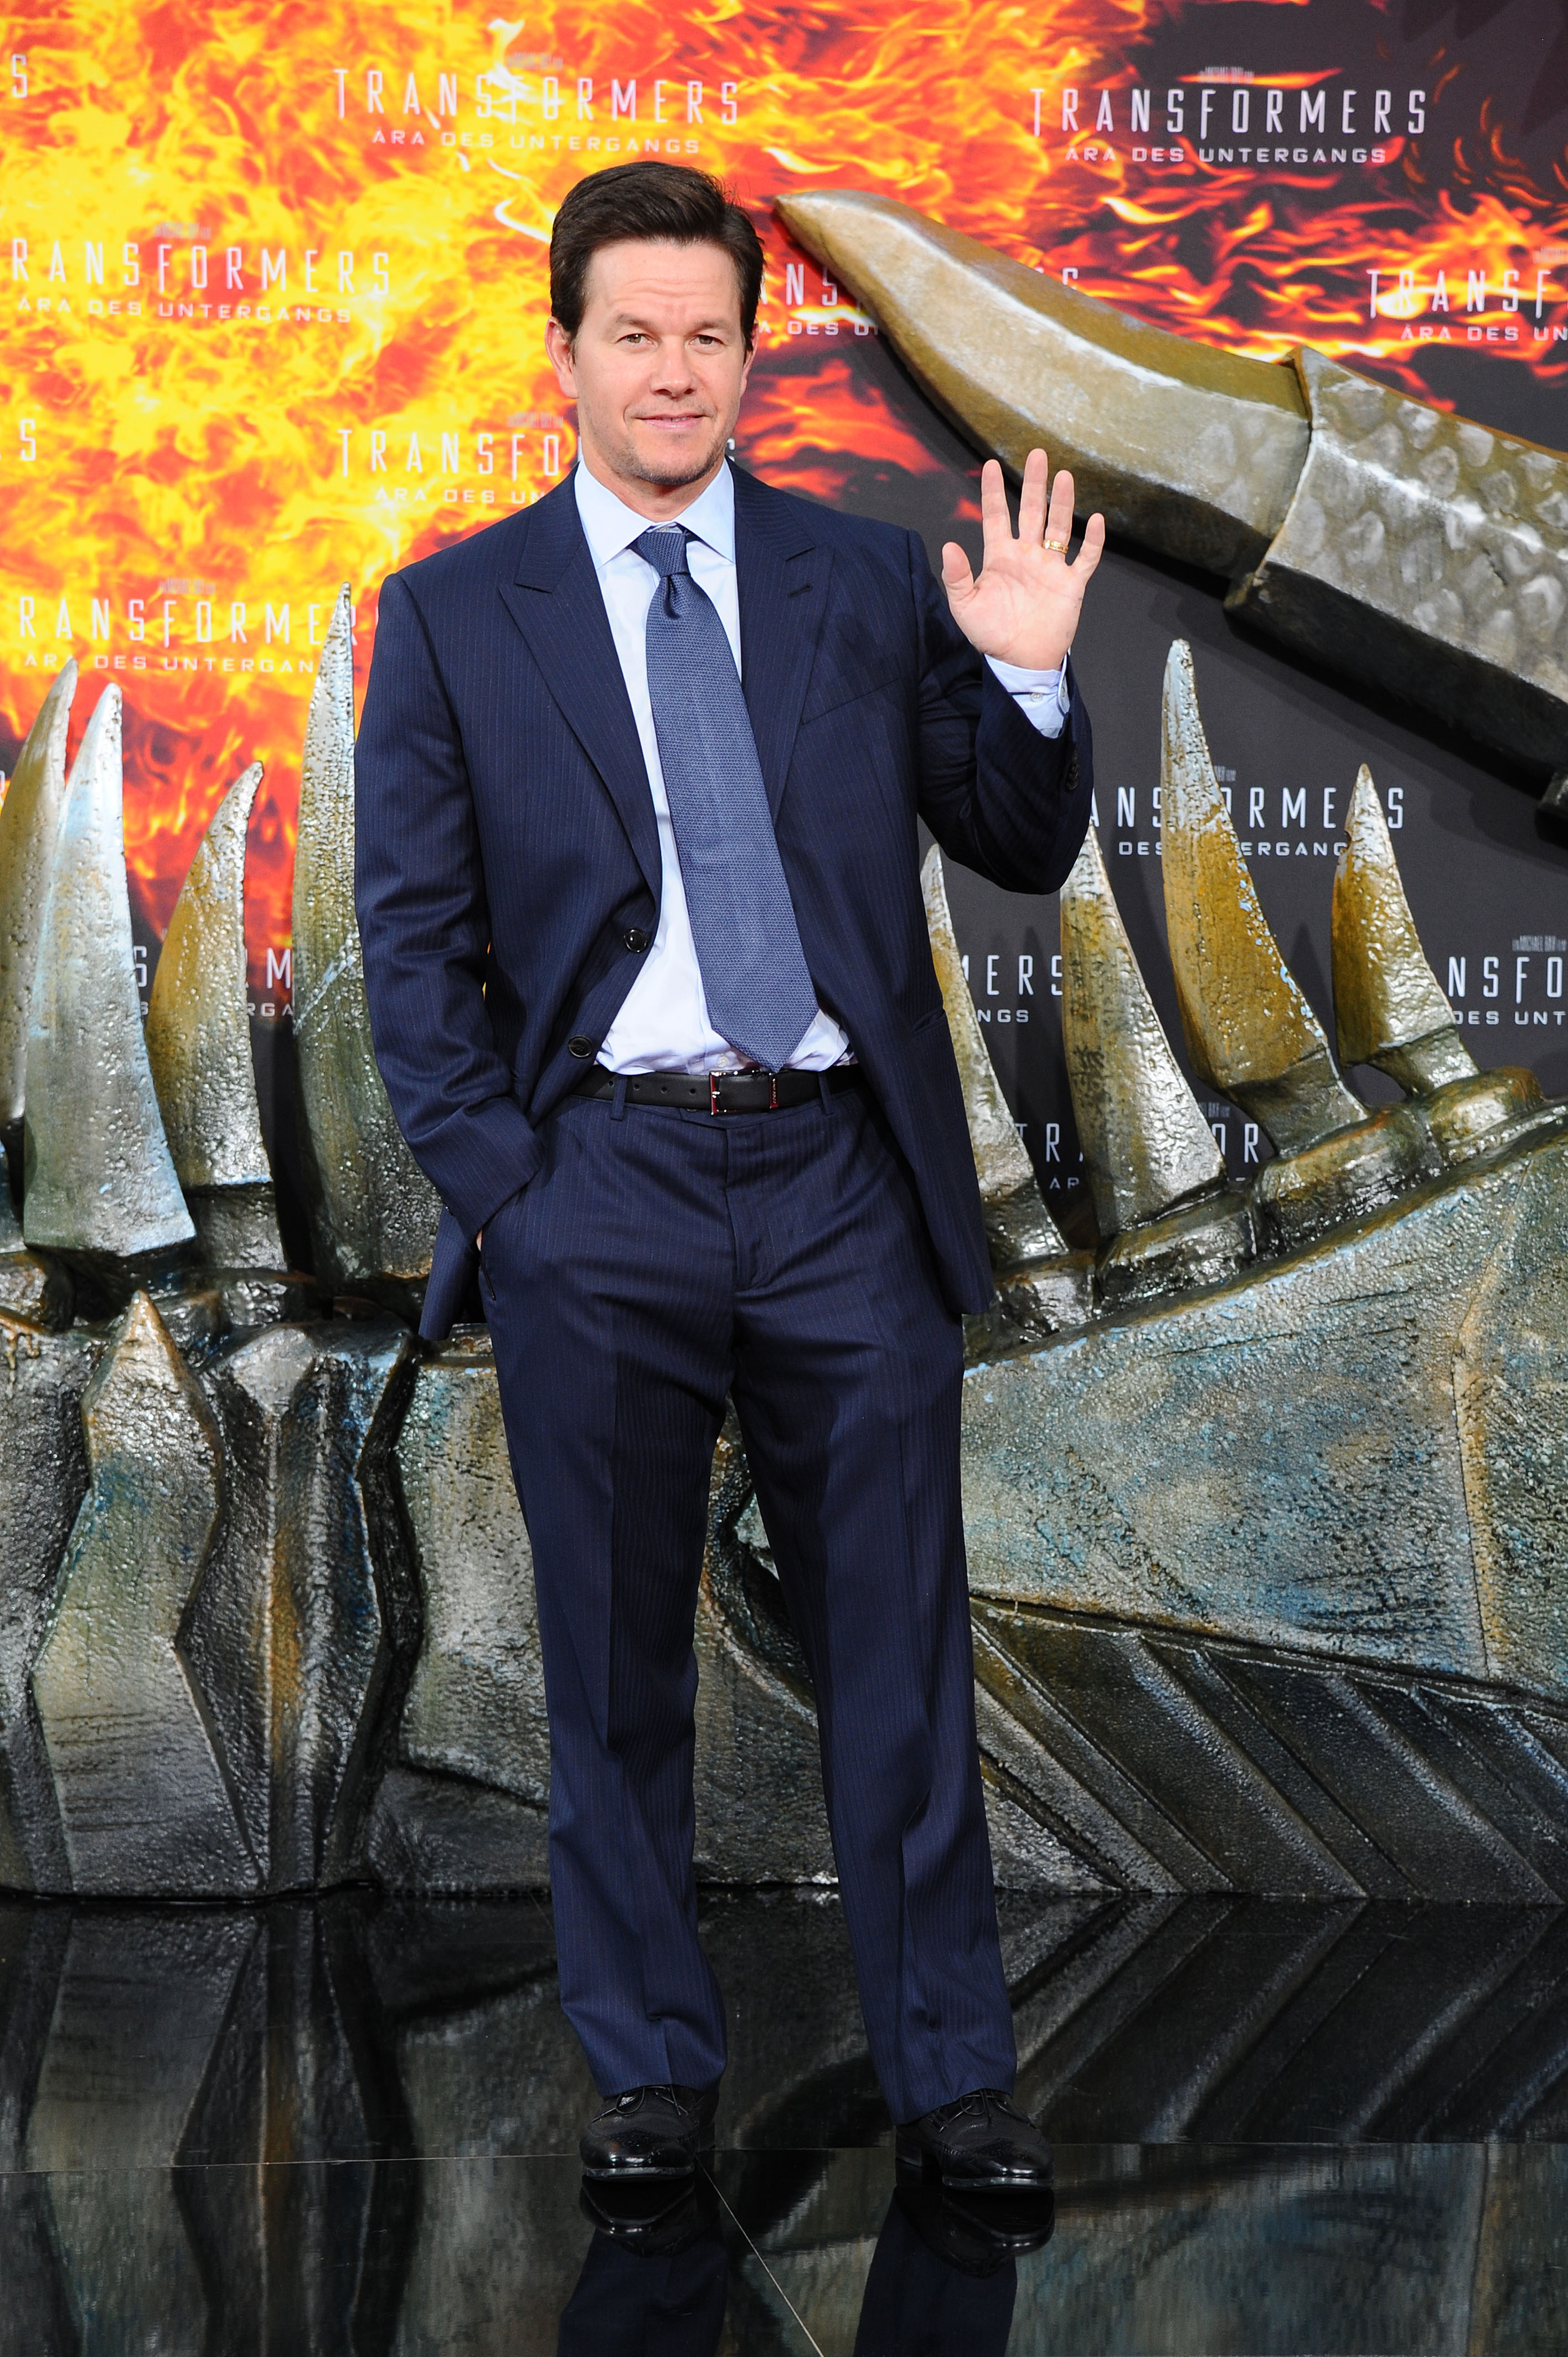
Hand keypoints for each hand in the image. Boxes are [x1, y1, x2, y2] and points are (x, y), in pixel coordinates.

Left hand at [940, 451, 1104, 672]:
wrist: (1020, 661)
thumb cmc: (991, 635)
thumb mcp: (965, 607)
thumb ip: (956, 577)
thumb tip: (948, 545)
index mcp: (1000, 556)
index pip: (996, 516)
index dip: (993, 491)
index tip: (991, 465)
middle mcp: (1027, 555)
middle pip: (1032, 511)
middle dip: (1034, 483)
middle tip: (1037, 454)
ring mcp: (1050, 567)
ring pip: (1059, 526)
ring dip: (1062, 502)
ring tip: (1064, 475)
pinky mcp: (1071, 584)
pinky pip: (1085, 558)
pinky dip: (1092, 541)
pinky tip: (1096, 520)